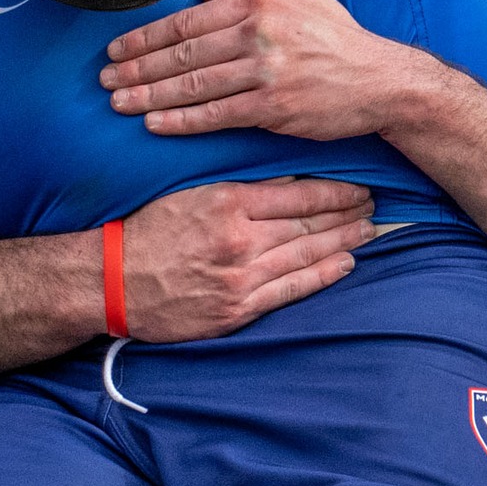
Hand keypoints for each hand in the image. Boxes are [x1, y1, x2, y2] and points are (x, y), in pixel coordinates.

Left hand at [101, 0, 421, 138]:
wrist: (380, 80)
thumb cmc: (334, 38)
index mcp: (256, 3)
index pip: (186, 21)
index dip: (145, 37)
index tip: (117, 48)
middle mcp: (257, 34)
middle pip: (181, 53)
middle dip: (136, 68)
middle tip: (105, 79)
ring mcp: (264, 71)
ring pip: (192, 85)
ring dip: (148, 96)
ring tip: (117, 103)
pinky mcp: (272, 107)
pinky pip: (215, 115)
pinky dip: (180, 121)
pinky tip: (154, 124)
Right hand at [121, 176, 374, 341]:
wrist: (111, 281)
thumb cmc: (145, 231)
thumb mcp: (186, 192)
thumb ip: (234, 186)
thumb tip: (281, 177)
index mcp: (226, 203)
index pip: (297, 194)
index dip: (334, 190)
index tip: (358, 184)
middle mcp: (240, 240)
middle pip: (309, 224)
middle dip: (347, 213)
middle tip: (375, 204)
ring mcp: (241, 277)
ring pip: (306, 255)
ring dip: (344, 241)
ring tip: (370, 230)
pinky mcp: (238, 308)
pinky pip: (291, 289)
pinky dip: (323, 275)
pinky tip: (345, 264)